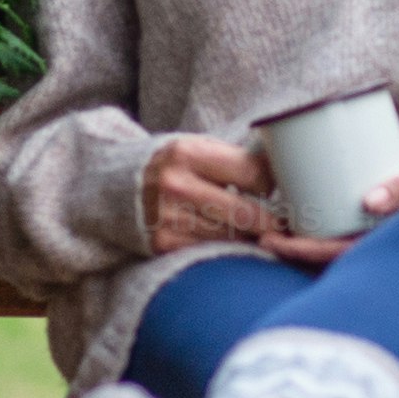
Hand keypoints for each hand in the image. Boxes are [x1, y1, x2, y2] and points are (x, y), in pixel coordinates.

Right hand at [141, 133, 281, 253]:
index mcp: (187, 153)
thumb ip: (234, 159)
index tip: (276, 188)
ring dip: (251, 235)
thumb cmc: (170, 166)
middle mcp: (176, 186)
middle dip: (271, 220)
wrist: (113, 188)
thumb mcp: (195, 148)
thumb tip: (284, 172)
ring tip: (260, 229)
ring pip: (233, 236)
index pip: (252, 173)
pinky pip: (213, 250)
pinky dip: (228, 247)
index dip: (271, 183)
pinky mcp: (164, 244)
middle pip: (247, 212)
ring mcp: (169, 218)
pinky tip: (230, 238)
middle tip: (284, 221)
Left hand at [258, 144, 398, 265]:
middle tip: (258, 237)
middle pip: (330, 259)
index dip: (304, 251)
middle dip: (294, 252)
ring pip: (337, 252)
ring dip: (303, 246)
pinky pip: (348, 238)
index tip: (273, 243)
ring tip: (269, 233)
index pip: (340, 254)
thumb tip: (370, 201)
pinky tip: (298, 226)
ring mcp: (384, 242)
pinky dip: (321, 236)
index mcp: (395, 242)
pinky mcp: (384, 230)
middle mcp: (386, 249)